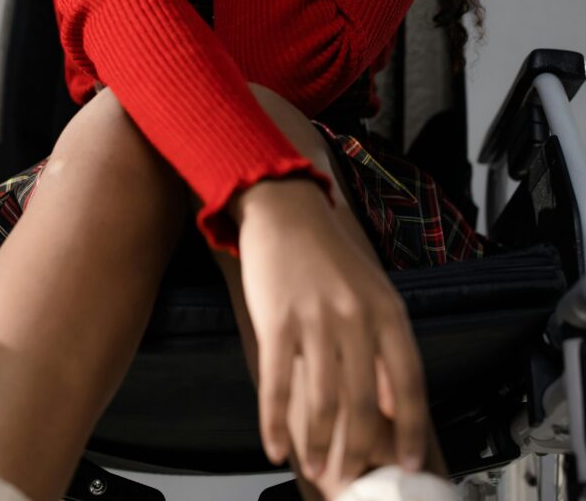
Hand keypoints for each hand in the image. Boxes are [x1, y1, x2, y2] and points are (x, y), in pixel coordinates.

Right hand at [236, 178, 427, 496]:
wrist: (285, 210)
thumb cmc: (328, 254)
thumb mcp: (374, 291)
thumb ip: (386, 343)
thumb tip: (394, 401)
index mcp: (387, 311)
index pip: (409, 383)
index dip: (410, 429)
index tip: (406, 461)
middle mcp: (356, 317)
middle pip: (363, 404)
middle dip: (357, 452)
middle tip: (350, 479)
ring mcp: (315, 320)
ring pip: (323, 403)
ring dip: (320, 447)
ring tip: (317, 469)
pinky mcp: (277, 321)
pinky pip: (278, 385)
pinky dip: (275, 424)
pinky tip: (275, 445)